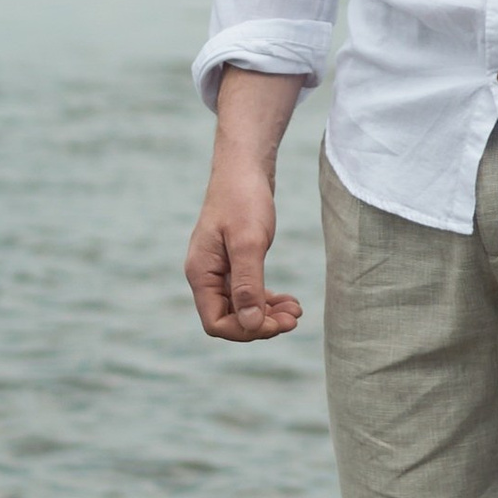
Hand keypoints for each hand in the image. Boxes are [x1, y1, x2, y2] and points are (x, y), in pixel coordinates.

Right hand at [186, 71, 305, 339]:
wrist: (245, 167)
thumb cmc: (243, 199)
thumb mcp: (248, 242)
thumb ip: (247, 285)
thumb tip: (251, 325)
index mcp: (201, 273)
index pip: (216, 323)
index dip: (247, 330)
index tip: (278, 323)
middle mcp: (205, 275)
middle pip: (230, 319)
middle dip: (262, 324)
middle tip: (295, 318)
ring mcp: (218, 270)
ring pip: (241, 308)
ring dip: (268, 314)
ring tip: (296, 310)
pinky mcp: (233, 262)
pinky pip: (247, 293)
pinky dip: (267, 300)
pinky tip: (288, 300)